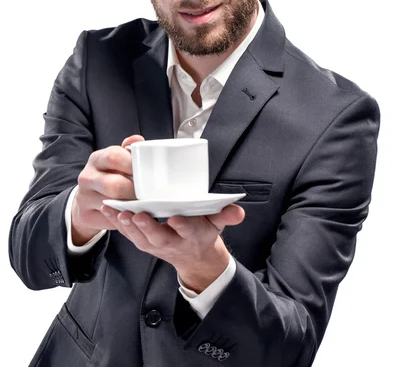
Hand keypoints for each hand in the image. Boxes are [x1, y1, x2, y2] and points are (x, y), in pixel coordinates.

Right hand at [71, 134, 143, 244]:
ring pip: (111, 204)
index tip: (149, 171)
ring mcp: (84, 197)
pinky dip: (124, 218)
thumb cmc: (109, 175)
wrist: (86, 198)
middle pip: (113, 184)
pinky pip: (108, 220)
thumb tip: (139, 140)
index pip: (113, 157)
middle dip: (135, 190)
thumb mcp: (117, 161)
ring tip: (146, 204)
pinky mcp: (85, 216)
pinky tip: (135, 215)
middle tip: (151, 194)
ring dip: (131, 205)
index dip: (133, 164)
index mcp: (97, 159)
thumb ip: (128, 151)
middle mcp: (87, 177)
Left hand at [100, 203, 244, 291]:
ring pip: (140, 238)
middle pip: (159, 236)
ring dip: (129, 227)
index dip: (183, 226)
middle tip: (138, 215)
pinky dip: (117, 224)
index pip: (189, 230)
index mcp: (192, 235)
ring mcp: (156, 244)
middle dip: (148, 227)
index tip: (176, 218)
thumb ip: (226, 216)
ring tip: (119, 213)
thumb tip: (238, 212)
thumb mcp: (217, 224)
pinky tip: (107, 210)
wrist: (194, 257)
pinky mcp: (143, 243)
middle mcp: (173, 242)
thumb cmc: (203, 232)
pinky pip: (128, 235)